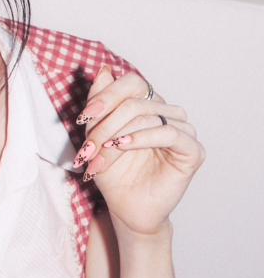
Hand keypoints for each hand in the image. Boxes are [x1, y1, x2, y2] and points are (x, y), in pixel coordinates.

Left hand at [72, 66, 204, 235]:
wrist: (125, 208)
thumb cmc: (113, 174)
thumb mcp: (97, 135)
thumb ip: (100, 103)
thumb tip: (104, 70)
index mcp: (149, 106)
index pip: (133, 83)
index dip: (107, 95)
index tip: (84, 116)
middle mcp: (169, 114)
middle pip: (135, 102)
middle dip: (105, 124)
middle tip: (88, 147)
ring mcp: (184, 131)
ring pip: (148, 117)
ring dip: (116, 135)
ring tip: (99, 156)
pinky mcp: (193, 151)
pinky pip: (168, 132)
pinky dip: (141, 138)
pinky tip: (121, 147)